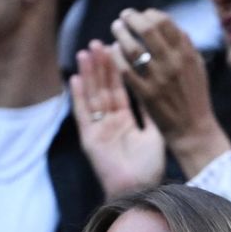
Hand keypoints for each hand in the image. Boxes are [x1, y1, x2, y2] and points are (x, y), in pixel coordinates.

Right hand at [71, 40, 163, 197]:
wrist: (140, 189)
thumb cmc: (149, 168)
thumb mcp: (155, 135)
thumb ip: (150, 114)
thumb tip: (155, 93)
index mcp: (125, 121)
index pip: (120, 90)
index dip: (117, 71)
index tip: (117, 50)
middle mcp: (110, 122)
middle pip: (103, 89)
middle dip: (101, 66)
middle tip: (98, 42)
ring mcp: (98, 129)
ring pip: (92, 96)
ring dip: (88, 75)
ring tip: (85, 52)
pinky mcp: (89, 138)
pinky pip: (83, 114)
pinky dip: (79, 96)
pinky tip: (75, 78)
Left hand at [109, 8, 230, 176]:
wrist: (193, 129)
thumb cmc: (195, 99)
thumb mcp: (198, 70)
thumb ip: (187, 48)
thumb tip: (175, 28)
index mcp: (186, 55)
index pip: (165, 22)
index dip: (150, 14)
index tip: (143, 16)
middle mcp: (173, 63)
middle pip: (148, 28)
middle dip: (132, 18)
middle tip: (124, 18)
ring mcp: (159, 79)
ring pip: (133, 47)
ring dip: (120, 34)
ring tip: (116, 31)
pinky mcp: (146, 93)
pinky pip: (126, 69)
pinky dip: (117, 56)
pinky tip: (114, 52)